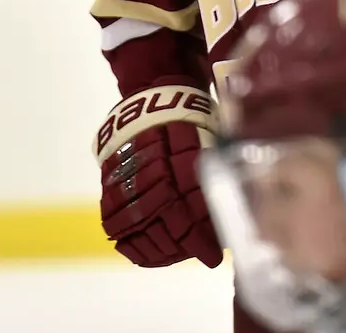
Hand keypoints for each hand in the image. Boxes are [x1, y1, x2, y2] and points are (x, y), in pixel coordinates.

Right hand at [94, 85, 222, 267]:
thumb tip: (236, 206)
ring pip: (137, 224)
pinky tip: (144, 250)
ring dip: (157, 247)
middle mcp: (150, 166)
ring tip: (175, 256)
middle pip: (162, 222)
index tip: (214, 256)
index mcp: (178, 156)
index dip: (199, 238)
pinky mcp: (109, 175)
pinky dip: (129, 239)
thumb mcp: (212, 136)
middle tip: (200, 254)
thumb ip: (217, 171)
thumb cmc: (193, 113)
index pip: (187, 209)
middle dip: (182, 245)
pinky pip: (113, 216)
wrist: (156, 89)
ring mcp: (126, 171)